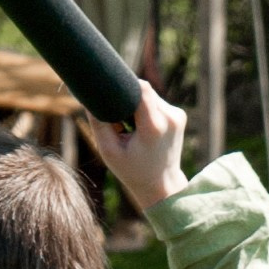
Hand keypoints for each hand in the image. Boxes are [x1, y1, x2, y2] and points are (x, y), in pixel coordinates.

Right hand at [87, 81, 185, 211]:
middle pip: (144, 91)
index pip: (141, 89)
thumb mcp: (108, 151)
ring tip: (126, 125)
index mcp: (153, 127)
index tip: (108, 84)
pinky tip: (138, 127)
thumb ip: (99, 124)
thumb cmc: (132, 171)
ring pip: (150, 96)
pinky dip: (145, 110)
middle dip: (127, 97)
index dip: (124, 83)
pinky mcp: (179, 116)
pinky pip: (157, 103)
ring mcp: (178, 115)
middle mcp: (170, 117)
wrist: (162, 185)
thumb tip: (89, 100)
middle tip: (113, 114)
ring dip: (136, 104)